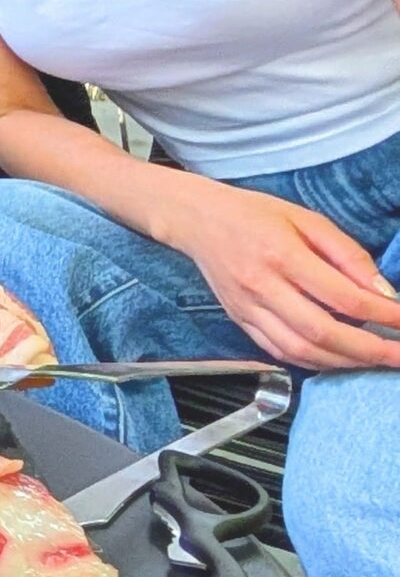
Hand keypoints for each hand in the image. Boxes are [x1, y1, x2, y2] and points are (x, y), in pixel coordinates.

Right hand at [165, 177, 399, 370]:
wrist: (196, 219)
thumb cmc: (253, 214)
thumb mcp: (306, 219)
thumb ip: (346, 254)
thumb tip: (382, 291)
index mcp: (281, 254)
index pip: (343, 296)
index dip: (383, 314)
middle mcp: (261, 286)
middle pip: (322, 333)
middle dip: (370, 351)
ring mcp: (247, 308)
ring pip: (300, 351)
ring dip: (344, 362)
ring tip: (374, 361)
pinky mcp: (239, 320)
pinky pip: (279, 352)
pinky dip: (313, 362)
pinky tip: (336, 358)